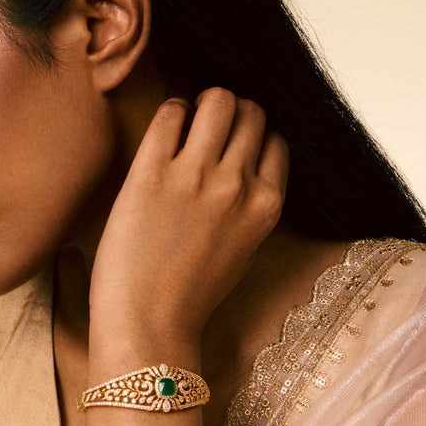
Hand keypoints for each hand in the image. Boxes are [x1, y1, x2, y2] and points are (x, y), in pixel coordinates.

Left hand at [89, 87, 288, 351]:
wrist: (149, 325)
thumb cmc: (190, 296)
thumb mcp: (242, 250)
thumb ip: (249, 206)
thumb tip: (238, 165)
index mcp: (267, 206)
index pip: (276, 140)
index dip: (252, 135)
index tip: (231, 142)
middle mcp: (239, 185)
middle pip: (251, 112)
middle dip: (230, 114)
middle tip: (205, 129)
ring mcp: (196, 176)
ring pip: (217, 100)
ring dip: (202, 104)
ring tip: (185, 123)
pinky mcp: (152, 174)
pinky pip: (171, 113)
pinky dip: (170, 112)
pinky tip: (163, 133)